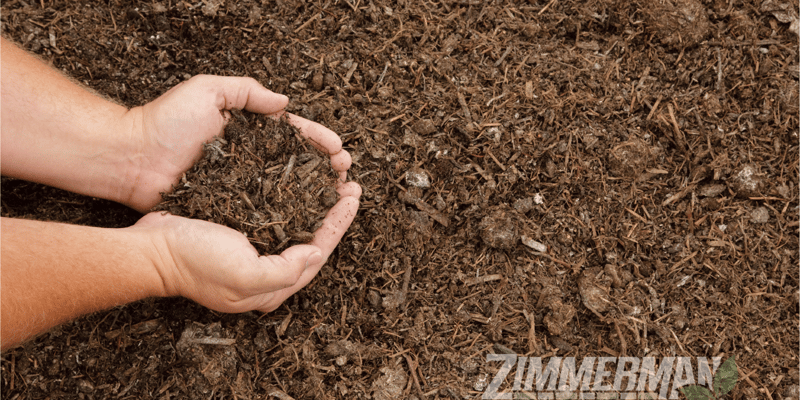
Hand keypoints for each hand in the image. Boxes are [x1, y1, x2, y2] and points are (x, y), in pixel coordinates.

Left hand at [121, 75, 351, 211]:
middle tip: (346, 175)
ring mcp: (244, 185)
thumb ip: (246, 91)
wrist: (131, 160)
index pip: (295, 134)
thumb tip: (285, 104)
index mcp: (251, 131)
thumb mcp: (207, 91)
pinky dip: (291, 214)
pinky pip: (267, 211)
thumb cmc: (165, 122)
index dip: (320, 140)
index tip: (338, 150)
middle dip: (327, 167)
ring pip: (289, 189)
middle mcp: (253, 159)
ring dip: (317, 193)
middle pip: (300, 163)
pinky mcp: (232, 208)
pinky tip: (310, 219)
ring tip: (339, 196)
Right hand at [137, 182, 360, 312]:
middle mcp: (267, 273)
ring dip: (315, 203)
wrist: (150, 249)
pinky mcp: (239, 236)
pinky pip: (275, 217)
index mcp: (272, 288)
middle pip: (312, 241)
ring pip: (296, 227)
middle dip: (333, 212)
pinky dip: (291, 200)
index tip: (352, 196)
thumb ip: (284, 270)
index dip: (338, 224)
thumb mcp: (244, 274)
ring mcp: (252, 254)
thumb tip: (316, 253)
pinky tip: (297, 183)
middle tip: (349, 184)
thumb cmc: (194, 261)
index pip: (318, 253)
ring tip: (331, 180)